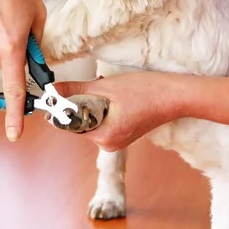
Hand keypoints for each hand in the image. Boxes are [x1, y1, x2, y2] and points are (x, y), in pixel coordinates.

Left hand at [54, 72, 184, 150]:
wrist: (176, 96)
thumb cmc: (146, 90)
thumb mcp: (106, 86)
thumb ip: (76, 90)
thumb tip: (52, 91)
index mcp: (104, 136)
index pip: (69, 124)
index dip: (61, 107)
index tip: (57, 92)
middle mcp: (109, 144)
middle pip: (79, 122)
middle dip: (80, 102)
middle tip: (91, 84)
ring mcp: (117, 141)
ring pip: (90, 120)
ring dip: (91, 102)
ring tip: (105, 87)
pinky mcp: (123, 135)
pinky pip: (102, 121)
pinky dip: (102, 107)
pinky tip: (112, 94)